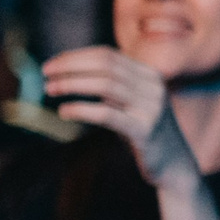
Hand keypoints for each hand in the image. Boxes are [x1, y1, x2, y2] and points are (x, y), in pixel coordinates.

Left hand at [42, 46, 199, 189]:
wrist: (174, 165)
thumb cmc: (144, 133)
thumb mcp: (131, 103)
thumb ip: (112, 87)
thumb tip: (71, 72)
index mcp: (149, 74)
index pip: (108, 54)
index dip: (76, 56)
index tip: (52, 64)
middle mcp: (153, 86)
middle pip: (106, 65)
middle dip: (71, 66)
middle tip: (45, 74)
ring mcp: (151, 107)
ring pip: (106, 85)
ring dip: (73, 84)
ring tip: (50, 89)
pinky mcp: (145, 130)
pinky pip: (108, 114)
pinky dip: (82, 109)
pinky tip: (64, 112)